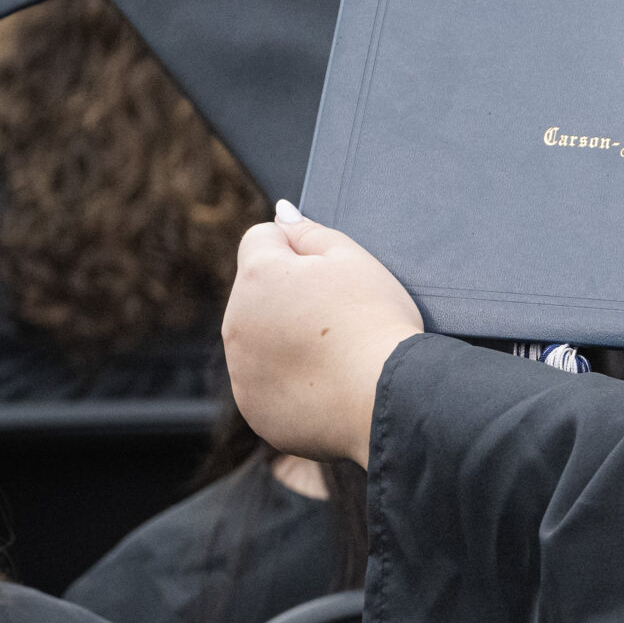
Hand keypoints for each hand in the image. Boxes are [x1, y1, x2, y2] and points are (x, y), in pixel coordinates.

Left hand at [223, 206, 422, 466]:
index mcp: (258, 276)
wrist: (387, 397)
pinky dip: (291, 384)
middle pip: (257, 294)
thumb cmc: (377, 323)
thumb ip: (310, 232)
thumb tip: (281, 213)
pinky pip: (267, 386)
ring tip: (335, 355)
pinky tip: (327, 385)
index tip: (329, 273)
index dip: (298, 249)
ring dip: (285, 341)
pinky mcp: (255, 409)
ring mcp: (241, 371)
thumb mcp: (353, 259)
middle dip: (288, 297)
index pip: (261, 239)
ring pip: (259, 341)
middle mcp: (236, 322)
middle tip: (339, 317)